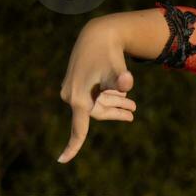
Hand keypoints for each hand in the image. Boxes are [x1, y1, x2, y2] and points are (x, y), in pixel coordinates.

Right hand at [57, 17, 136, 163]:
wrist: (98, 34)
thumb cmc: (108, 53)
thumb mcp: (117, 68)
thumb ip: (122, 79)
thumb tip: (128, 83)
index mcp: (79, 98)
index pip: (78, 128)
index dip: (72, 146)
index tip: (62, 161)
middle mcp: (71, 96)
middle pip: (96, 114)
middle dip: (115, 112)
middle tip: (134, 110)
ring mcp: (71, 90)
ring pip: (95, 106)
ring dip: (113, 105)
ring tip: (133, 107)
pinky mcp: (75, 85)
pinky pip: (92, 99)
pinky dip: (107, 97)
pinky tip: (121, 94)